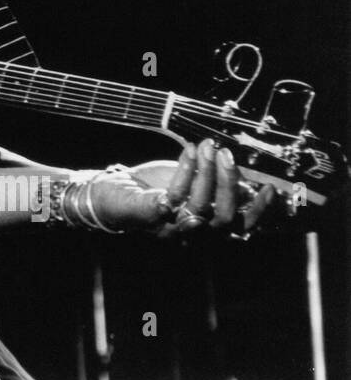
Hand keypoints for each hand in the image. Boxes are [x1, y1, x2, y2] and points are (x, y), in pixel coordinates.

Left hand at [89, 140, 277, 238]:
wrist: (109, 191)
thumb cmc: (155, 187)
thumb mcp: (191, 184)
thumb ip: (217, 184)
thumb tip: (248, 173)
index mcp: (206, 227)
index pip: (240, 227)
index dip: (258, 211)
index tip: (270, 187)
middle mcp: (191, 233)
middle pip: (223, 219)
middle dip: (229, 184)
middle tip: (227, 154)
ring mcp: (168, 226)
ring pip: (199, 207)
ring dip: (206, 173)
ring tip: (207, 146)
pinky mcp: (146, 216)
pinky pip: (170, 197)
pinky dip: (183, 172)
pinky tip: (188, 151)